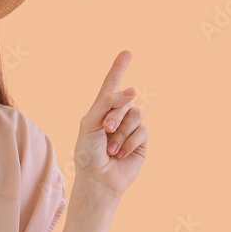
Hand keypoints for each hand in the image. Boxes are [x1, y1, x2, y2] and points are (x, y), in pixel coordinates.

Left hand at [73, 50, 147, 201]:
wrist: (98, 179)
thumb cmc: (88, 153)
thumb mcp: (90, 124)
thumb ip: (107, 104)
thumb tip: (132, 91)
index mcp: (101, 110)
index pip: (111, 85)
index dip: (119, 68)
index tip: (127, 52)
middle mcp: (117, 116)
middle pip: (125, 99)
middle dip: (115, 114)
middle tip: (106, 128)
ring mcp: (130, 128)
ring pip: (136, 114)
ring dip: (121, 132)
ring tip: (110, 148)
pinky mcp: (141, 140)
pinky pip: (142, 130)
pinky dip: (129, 142)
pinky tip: (120, 154)